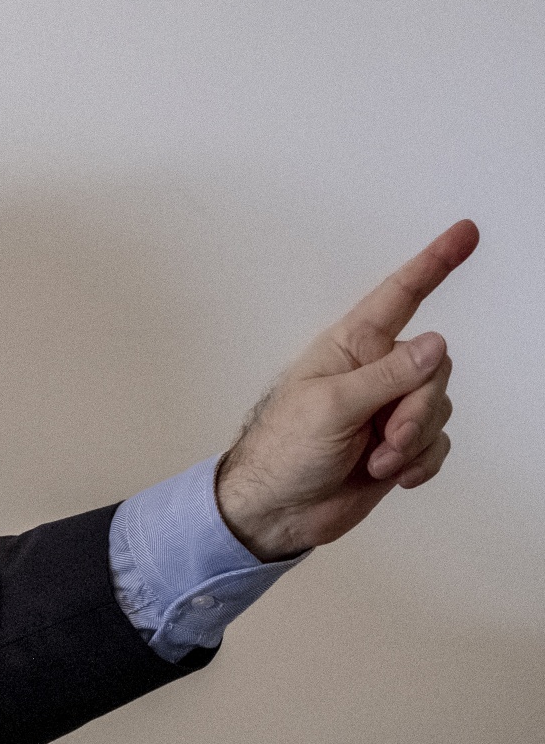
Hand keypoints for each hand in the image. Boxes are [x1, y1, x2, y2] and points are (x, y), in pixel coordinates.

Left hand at [214, 220, 477, 561]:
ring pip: (440, 407)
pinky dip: (419, 462)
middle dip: (418, 409)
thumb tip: (436, 343)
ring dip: (413, 441)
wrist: (278, 510)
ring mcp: (388, 408)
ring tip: (375, 459)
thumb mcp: (331, 407)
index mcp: (350, 347)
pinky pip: (438, 443)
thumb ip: (389, 375)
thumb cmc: (283, 451)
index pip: (400, 295)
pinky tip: (389, 474)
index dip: (434, 263)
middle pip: (434, 367)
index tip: (466, 233)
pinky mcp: (399, 443)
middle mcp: (374, 370)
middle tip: (385, 438)